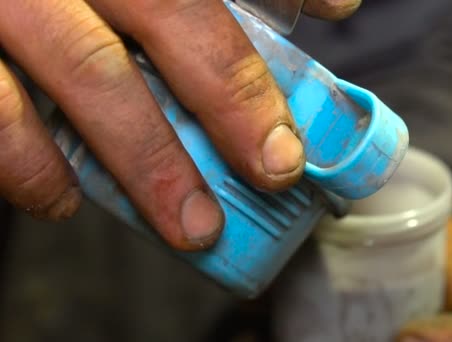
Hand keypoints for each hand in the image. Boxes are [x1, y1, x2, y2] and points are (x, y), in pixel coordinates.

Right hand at [0, 0, 359, 250]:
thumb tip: (334, 3)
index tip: (340, 12)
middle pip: (169, 12)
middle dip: (233, 92)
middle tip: (277, 166)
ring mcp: (13, 2)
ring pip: (92, 72)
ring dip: (152, 160)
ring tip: (195, 224)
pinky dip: (35, 165)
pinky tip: (66, 200)